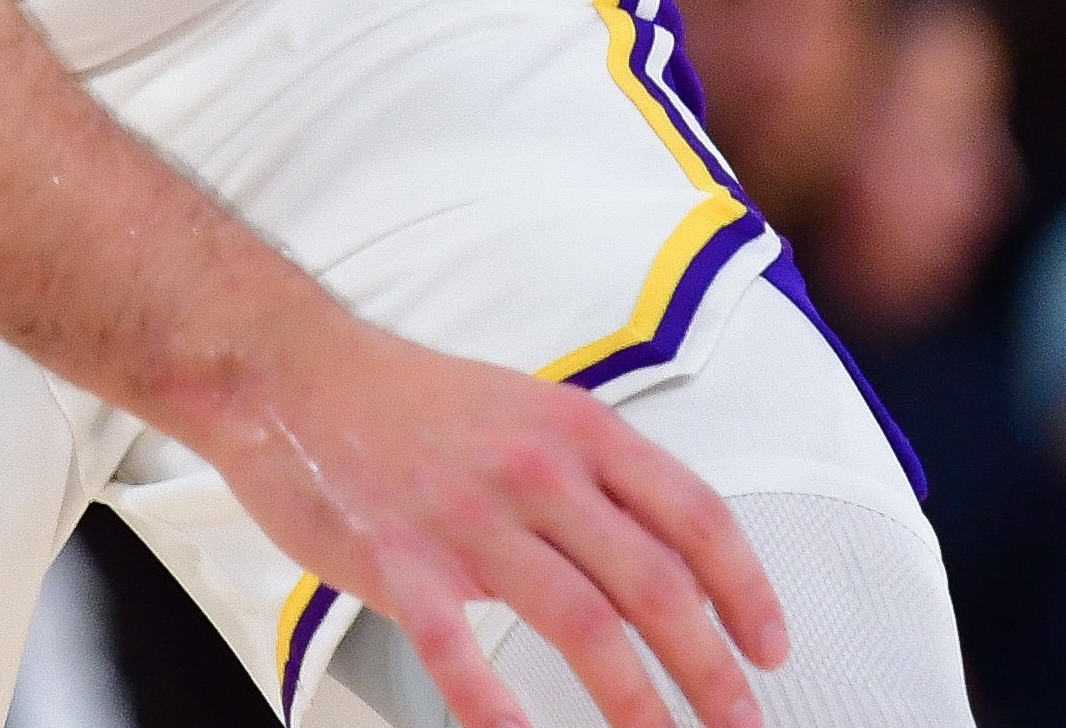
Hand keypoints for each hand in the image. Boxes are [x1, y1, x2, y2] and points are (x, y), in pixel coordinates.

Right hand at [191, 314, 786, 727]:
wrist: (292, 371)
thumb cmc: (413, 402)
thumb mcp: (529, 410)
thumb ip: (596, 475)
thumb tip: (669, 550)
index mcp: (578, 430)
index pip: (693, 514)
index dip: (746, 587)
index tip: (773, 647)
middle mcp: (538, 470)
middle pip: (653, 581)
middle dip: (710, 664)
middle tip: (741, 720)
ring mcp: (467, 517)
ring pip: (581, 622)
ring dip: (635, 700)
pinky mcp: (398, 559)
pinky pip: (457, 646)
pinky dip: (493, 704)